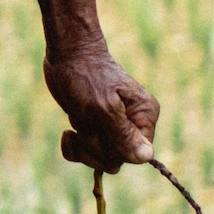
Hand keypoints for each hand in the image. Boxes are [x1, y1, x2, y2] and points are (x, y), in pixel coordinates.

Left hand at [46, 44, 158, 170]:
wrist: (67, 54)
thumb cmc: (86, 76)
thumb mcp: (103, 107)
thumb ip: (122, 133)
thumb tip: (147, 157)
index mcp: (145, 117)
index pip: (137, 154)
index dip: (114, 151)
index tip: (98, 132)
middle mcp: (134, 124)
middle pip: (118, 159)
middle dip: (95, 148)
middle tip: (82, 125)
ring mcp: (114, 127)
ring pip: (102, 158)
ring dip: (83, 147)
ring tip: (72, 127)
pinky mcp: (96, 128)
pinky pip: (88, 153)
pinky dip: (75, 148)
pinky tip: (68, 134)